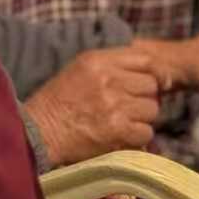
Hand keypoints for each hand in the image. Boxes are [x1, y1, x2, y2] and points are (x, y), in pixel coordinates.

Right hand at [23, 47, 159, 167]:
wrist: (36, 133)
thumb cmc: (59, 101)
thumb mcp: (82, 68)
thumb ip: (117, 64)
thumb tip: (162, 76)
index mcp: (99, 60)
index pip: (147, 60)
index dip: (157, 73)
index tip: (160, 83)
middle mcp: (109, 79)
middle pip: (151, 86)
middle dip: (144, 98)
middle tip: (129, 108)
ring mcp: (114, 105)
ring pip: (152, 110)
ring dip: (141, 119)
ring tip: (123, 122)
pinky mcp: (115, 129)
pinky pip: (145, 132)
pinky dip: (137, 137)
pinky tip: (122, 137)